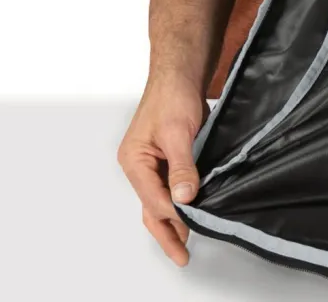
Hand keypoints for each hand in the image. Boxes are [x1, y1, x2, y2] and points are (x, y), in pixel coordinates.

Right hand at [117, 72, 208, 265]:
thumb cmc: (173, 95)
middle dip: (166, 232)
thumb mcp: (178, 132)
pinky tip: (194, 210)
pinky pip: (172, 186)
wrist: (181, 72)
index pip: (153, 199)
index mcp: (134, 161)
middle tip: (182, 255)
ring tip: (187, 241)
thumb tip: (185, 197)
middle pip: (151, 207)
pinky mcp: (168, 157)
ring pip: (161, 199)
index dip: (173, 215)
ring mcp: (153, 163)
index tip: (191, 228)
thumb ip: (182, 167)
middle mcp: (139, 165)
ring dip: (175, 218)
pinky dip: (181, 200)